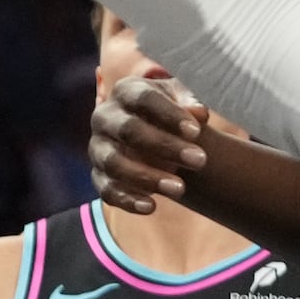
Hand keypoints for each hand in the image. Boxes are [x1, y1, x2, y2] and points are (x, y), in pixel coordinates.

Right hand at [88, 73, 209, 214]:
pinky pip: (106, 190)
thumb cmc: (171, 113)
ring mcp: (98, 147)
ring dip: (146, 177)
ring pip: (114, 163)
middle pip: (128, 129)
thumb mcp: (183, 101)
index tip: (197, 131)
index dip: (170, 114)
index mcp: (125, 91)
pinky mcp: (98, 175)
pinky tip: (152, 207)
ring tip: (180, 188)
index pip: (143, 98)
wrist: (155, 134)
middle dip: (165, 146)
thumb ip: (192, 102)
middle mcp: (105, 117)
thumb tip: (199, 112)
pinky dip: (127, 200)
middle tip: (200, 161)